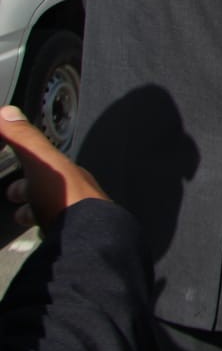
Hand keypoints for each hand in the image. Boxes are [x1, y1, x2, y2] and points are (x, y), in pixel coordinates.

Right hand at [1, 105, 107, 229]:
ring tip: (18, 214)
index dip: (26, 160)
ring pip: (49, 208)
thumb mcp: (40, 160)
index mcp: (69, 172)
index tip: (9, 163)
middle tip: (12, 192)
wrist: (84, 239)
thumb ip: (23, 137)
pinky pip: (50, 229)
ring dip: (31, 208)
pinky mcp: (68, 238)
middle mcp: (75, 192)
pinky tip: (31, 231)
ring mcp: (73, 217)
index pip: (46, 161)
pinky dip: (37, 227)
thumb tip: (7, 112)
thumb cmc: (65, 197)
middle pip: (47, 186)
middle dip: (26, 187)